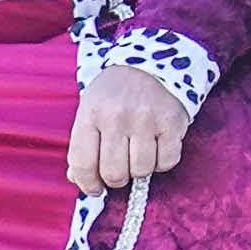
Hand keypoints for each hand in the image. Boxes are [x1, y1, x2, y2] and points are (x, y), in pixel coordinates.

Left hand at [70, 63, 194, 193]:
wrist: (153, 61)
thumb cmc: (116, 93)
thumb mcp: (91, 110)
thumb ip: (82, 145)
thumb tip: (78, 179)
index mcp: (91, 112)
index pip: (82, 163)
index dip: (87, 184)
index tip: (94, 188)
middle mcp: (117, 116)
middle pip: (114, 173)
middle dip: (116, 178)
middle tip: (119, 168)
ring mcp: (146, 119)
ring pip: (141, 170)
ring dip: (139, 169)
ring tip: (137, 153)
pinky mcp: (172, 122)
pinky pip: (167, 161)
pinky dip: (162, 161)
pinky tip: (157, 146)